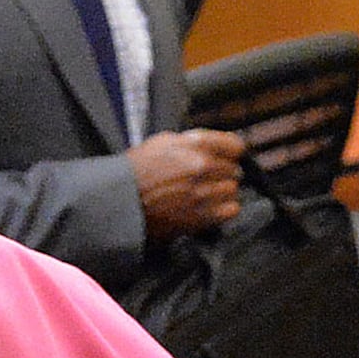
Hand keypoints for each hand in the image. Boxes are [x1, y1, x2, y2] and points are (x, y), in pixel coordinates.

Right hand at [129, 129, 244, 239]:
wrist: (123, 201)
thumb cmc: (137, 172)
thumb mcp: (163, 142)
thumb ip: (192, 142)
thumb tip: (212, 145)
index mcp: (195, 145)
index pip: (235, 145)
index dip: (231, 152)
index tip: (229, 156)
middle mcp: (202, 166)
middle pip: (234, 169)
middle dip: (224, 173)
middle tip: (209, 178)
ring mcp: (203, 192)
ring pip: (232, 189)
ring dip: (223, 192)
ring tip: (207, 193)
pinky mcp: (202, 215)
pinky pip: (231, 210)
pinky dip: (225, 209)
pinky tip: (212, 207)